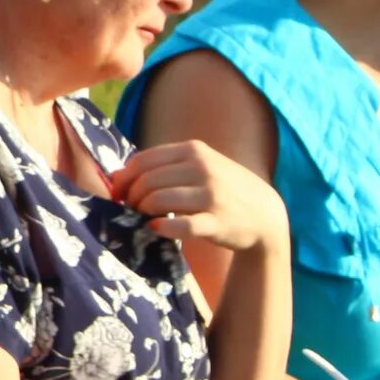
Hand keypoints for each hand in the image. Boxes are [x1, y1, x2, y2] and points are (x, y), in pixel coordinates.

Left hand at [107, 139, 285, 253]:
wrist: (264, 214)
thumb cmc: (222, 189)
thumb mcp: (198, 166)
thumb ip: (162, 166)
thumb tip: (115, 176)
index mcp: (193, 150)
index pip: (142, 161)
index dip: (123, 179)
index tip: (118, 194)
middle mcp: (202, 168)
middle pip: (147, 181)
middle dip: (131, 198)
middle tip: (130, 210)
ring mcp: (211, 195)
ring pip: (158, 200)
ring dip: (142, 212)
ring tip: (143, 218)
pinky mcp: (217, 221)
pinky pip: (181, 225)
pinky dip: (162, 228)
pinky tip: (156, 229)